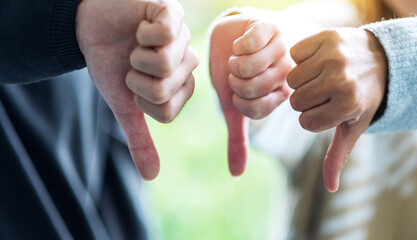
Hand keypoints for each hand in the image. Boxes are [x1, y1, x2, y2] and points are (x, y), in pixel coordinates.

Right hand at [76, 0, 197, 179]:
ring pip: (167, 63)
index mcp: (180, 85)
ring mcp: (182, 36)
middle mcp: (187, 62)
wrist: (90, 27)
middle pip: (167, 88)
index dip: (140, 99)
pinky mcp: (172, 11)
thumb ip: (140, 139)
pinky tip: (141, 25)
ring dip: (138, 55)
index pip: (166, 110)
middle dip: (137, 78)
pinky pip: (167, 31)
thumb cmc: (110, 65)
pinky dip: (144, 31)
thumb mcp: (124, 105)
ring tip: (136, 42)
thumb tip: (151, 177)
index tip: (132, 83)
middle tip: (132, 61)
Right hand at [210, 14, 290, 176]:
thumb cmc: (235, 72)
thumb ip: (238, 138)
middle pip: (251, 89)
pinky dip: (236, 45)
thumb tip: (236, 174)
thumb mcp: (234, 107)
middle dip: (234, 81)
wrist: (232, 35)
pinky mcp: (271, 27)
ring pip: (248, 68)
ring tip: (241, 56)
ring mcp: (281, 48)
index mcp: (282, 93)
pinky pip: (249, 44)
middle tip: (238, 71)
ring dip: (233, 62)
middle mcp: (287, 73)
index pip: (255, 110)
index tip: (239, 90)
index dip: (238, 100)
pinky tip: (244, 42)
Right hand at [288, 28, 386, 191]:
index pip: (305, 121)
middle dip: (307, 100)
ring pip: (292, 79)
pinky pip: (294, 54)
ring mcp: (333, 57)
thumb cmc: (362, 97)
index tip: (330, 108)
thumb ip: (338, 156)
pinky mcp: (326, 37)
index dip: (314, 117)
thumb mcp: (353, 127)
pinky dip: (302, 58)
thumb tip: (331, 189)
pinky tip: (319, 60)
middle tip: (325, 91)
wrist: (380, 58)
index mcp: (347, 105)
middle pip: (296, 101)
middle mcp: (340, 80)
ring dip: (303, 79)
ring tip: (322, 76)